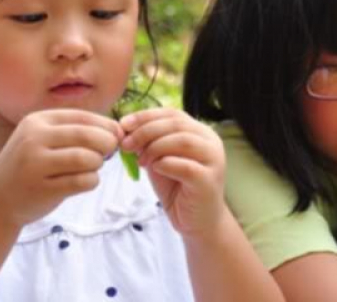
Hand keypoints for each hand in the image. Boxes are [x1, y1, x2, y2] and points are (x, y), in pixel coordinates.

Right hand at [0, 109, 121, 228]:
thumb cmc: (29, 167)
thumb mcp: (42, 139)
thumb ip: (75, 132)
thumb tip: (117, 131)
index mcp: (37, 121)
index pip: (82, 117)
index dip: (106, 125)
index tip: (117, 135)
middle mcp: (34, 139)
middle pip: (86, 136)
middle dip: (106, 143)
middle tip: (108, 153)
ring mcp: (36, 164)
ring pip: (86, 158)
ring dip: (97, 164)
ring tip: (91, 168)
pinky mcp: (42, 189)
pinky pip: (82, 182)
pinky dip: (92, 181)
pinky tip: (85, 182)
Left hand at [120, 108, 225, 238]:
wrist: (197, 222)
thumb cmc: (178, 189)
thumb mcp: (158, 160)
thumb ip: (148, 144)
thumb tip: (124, 130)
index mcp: (199, 132)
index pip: (172, 114)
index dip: (146, 116)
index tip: (123, 124)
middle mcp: (210, 141)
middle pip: (176, 124)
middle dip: (146, 131)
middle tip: (126, 144)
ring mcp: (213, 160)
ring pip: (182, 141)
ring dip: (155, 147)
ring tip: (140, 161)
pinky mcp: (209, 180)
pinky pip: (186, 166)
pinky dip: (166, 164)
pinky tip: (154, 169)